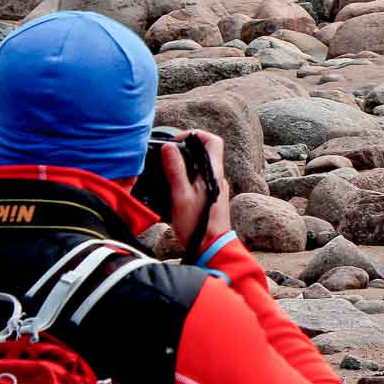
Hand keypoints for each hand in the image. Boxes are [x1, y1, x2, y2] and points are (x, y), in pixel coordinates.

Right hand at [162, 130, 232, 254]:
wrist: (211, 247)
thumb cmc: (197, 225)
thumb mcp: (181, 195)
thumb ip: (175, 170)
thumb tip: (170, 147)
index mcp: (213, 173)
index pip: (213, 141)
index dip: (195, 135)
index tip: (177, 142)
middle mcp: (217, 177)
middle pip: (205, 151)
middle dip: (185, 149)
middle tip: (167, 156)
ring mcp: (215, 187)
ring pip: (201, 165)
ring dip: (184, 163)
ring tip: (166, 170)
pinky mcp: (210, 196)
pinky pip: (199, 178)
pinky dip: (186, 176)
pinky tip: (172, 186)